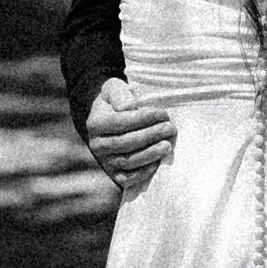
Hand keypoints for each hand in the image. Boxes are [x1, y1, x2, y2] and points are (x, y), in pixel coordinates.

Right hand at [83, 75, 174, 191]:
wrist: (110, 119)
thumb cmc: (118, 101)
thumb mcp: (115, 89)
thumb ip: (120, 93)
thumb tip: (128, 107)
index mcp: (96, 123)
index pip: (121, 122)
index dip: (143, 118)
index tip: (162, 113)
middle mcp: (97, 144)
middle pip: (126, 143)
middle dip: (151, 135)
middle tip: (170, 128)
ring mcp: (105, 161)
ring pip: (129, 161)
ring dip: (151, 154)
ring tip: (168, 145)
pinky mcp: (114, 174)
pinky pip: (129, 178)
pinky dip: (145, 172)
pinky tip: (158, 161)